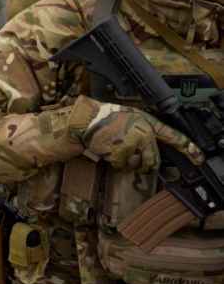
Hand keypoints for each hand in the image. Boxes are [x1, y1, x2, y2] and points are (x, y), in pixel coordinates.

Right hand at [69, 95, 201, 172]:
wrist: (86, 120)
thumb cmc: (106, 117)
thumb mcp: (131, 116)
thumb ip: (144, 129)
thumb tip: (152, 148)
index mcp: (147, 122)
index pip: (173, 136)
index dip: (187, 148)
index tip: (197, 158)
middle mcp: (143, 133)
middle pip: (153, 159)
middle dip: (146, 166)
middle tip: (138, 164)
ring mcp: (132, 144)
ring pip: (136, 165)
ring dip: (127, 164)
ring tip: (116, 151)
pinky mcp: (119, 153)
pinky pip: (121, 166)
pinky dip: (114, 163)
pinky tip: (108, 151)